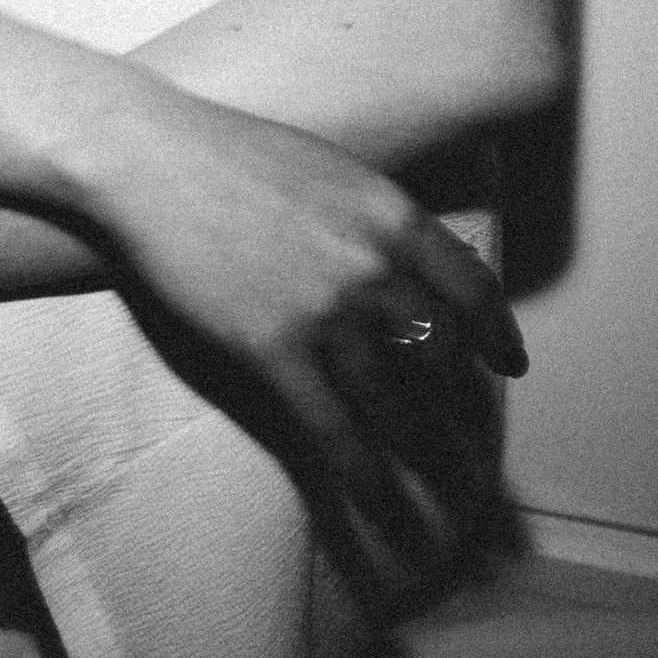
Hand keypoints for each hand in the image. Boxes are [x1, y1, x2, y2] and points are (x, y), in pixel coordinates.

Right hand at [100, 87, 523, 614]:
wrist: (150, 158)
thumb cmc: (227, 153)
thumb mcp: (324, 166)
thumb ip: (369, 215)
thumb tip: (400, 254)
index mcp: (390, 213)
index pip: (472, 287)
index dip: (496, 335)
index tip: (507, 366)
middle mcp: (372, 264)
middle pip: (441, 354)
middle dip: (461, 408)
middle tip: (469, 442)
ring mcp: (324, 308)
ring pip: (395, 402)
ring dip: (420, 455)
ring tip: (436, 492)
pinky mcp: (273, 347)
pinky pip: (334, 427)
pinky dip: (364, 475)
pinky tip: (379, 504)